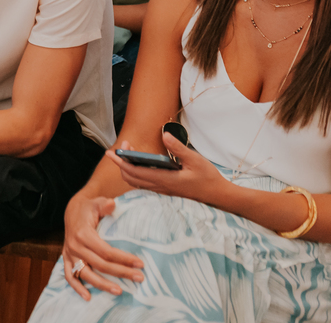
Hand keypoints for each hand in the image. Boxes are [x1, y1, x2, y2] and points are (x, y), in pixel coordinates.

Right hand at [60, 194, 142, 299]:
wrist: (71, 212)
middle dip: (121, 272)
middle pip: (100, 265)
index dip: (123, 259)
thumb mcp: (96, 203)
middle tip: (139, 278)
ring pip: (86, 274)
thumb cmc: (88, 208)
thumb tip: (112, 203)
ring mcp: (70, 255)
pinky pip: (70, 276)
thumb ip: (104, 205)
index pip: (106, 251)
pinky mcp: (67, 259)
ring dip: (102, 285)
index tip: (140, 264)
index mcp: (83, 234)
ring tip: (119, 291)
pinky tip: (88, 297)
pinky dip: (77, 288)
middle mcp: (75, 246)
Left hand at [107, 134, 227, 204]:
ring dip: (128, 168)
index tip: (112, 153)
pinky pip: (144, 183)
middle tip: (122, 147)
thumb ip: (178, 148)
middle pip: (131, 178)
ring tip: (128, 152)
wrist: (217, 195)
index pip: (135, 172)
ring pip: (136, 182)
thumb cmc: (207, 177)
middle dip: (121, 163)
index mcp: (165, 179)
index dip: (121, 162)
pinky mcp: (165, 189)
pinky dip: (136, 173)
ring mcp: (162, 189)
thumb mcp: (195, 160)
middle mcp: (160, 186)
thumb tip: (165, 135)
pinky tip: (139, 162)